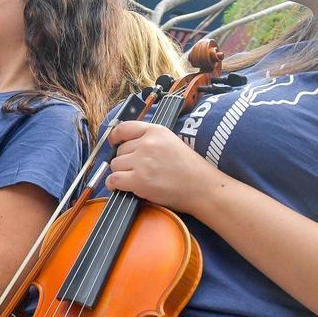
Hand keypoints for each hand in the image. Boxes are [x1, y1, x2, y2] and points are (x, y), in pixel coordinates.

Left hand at [105, 121, 224, 214]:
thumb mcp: (171, 142)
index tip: (113, 142)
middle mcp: (147, 143)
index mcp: (156, 131)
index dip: (115, 136)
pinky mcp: (139, 180)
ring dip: (121, 173)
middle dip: (125, 161)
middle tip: (138, 170)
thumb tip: (124, 144)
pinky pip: (113, 180)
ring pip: (115, 165)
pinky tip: (121, 187)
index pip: (124, 128)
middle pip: (119, 150)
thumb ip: (150, 140)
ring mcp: (142, 161)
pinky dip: (114, 185)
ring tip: (136, 179)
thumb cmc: (190, 169)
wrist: (203, 188)